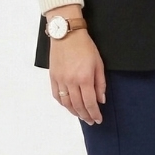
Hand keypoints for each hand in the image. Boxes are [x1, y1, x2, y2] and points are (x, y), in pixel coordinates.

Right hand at [47, 9, 106, 123]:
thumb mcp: (98, 63)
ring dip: (74, 112)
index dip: (95, 113)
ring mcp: (60, 80)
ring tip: (80, 116)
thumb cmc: (85, 46)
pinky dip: (63, 103)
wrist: (66, 34)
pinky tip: (68, 106)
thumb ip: (100, 83)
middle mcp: (71, 82)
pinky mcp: (53, 77)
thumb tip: (101, 100)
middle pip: (78, 106)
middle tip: (90, 121)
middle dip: (86, 115)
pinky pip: (56, 95)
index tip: (98, 120)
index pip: (90, 103)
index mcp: (85, 78)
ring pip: (66, 103)